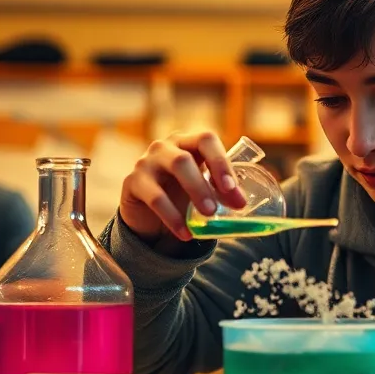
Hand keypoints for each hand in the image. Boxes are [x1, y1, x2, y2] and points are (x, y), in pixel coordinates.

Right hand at [118, 132, 248, 242]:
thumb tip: (242, 203)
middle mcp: (165, 146)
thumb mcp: (202, 190)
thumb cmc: (180, 194)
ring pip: (174, 168)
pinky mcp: (132, 182)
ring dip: (194, 192)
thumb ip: (221, 193)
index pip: (206, 140)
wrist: (146, 213)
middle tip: (217, 209)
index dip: (221, 162)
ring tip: (208, 216)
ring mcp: (146, 161)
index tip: (232, 189)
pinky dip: (172, 217)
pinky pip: (154, 197)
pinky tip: (185, 234)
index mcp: (188, 142)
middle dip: (205, 183)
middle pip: (187, 156)